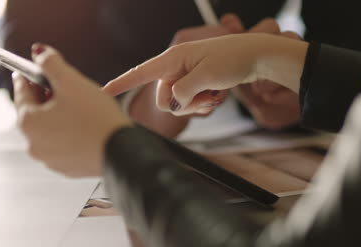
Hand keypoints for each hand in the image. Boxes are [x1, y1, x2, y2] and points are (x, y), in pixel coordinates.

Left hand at [13, 44, 131, 176]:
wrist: (123, 152)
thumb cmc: (98, 119)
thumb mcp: (72, 82)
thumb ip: (51, 62)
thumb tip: (40, 53)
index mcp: (29, 122)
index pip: (21, 91)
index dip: (31, 75)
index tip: (38, 67)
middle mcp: (34, 144)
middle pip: (36, 111)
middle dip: (49, 96)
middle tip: (68, 86)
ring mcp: (51, 159)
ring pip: (51, 128)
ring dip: (61, 115)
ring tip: (83, 107)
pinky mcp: (69, 167)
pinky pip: (65, 143)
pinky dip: (72, 132)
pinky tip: (88, 125)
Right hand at [104, 34, 308, 115]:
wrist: (257, 56)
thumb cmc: (233, 59)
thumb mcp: (205, 77)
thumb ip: (182, 93)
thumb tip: (173, 104)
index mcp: (174, 59)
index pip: (141, 72)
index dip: (122, 83)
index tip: (103, 92)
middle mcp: (177, 67)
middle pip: (164, 97)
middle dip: (183, 104)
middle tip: (205, 96)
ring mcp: (188, 75)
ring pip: (179, 103)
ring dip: (197, 104)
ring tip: (215, 94)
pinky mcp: (197, 83)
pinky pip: (192, 102)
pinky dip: (204, 103)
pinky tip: (217, 95)